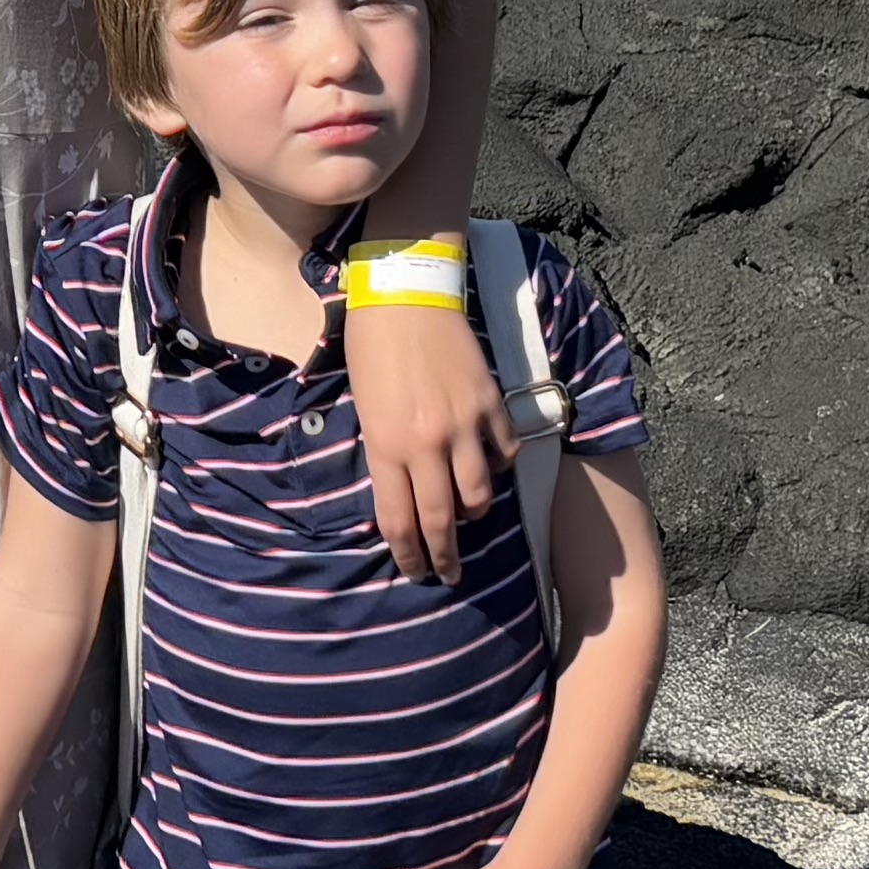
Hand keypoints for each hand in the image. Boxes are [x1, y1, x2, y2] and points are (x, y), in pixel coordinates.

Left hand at [342, 297, 517, 586]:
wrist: (407, 293)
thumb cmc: (372, 347)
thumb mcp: (365, 407)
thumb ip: (384, 451)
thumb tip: (400, 490)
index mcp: (386, 445)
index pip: (398, 520)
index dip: (408, 554)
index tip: (415, 570)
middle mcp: (427, 443)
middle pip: (440, 519)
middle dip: (444, 555)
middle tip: (448, 574)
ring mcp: (463, 425)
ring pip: (479, 495)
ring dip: (474, 515)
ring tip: (470, 520)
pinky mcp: (490, 404)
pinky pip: (503, 454)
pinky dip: (498, 469)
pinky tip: (489, 468)